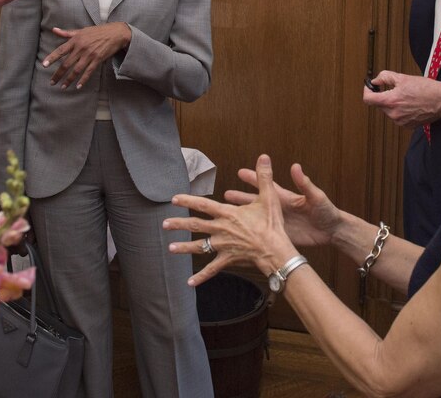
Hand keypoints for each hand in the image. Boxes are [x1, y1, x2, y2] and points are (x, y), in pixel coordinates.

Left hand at [42, 22, 130, 89]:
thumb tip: (54, 30)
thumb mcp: (81, 30)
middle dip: (58, 74)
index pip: (61, 50)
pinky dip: (83, 80)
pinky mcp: (98, 60)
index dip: (52, 57)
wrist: (115, 33)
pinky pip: (89, 72)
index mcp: (75, 40)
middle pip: (66, 64)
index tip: (44, 65)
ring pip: (76, 70)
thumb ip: (67, 33)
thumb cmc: (97, 31)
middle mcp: (81, 48)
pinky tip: (78, 86)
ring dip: (69, 80)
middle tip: (52, 82)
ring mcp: (89, 55)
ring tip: (62, 87)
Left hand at [164, 155, 298, 287]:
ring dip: (184, 248)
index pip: (203, 204)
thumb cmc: (272, 225)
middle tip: (164, 224)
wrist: (276, 250)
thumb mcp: (269, 198)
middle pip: (195, 225)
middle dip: (179, 224)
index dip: (187, 201)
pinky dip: (201, 276)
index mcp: (227, 214)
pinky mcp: (228, 259)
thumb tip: (264, 157)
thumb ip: (264, 177)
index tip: (174, 199)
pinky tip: (190, 283)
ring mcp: (223, 245)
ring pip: (199, 246)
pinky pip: (212, 269)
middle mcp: (221, 229)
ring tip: (170, 248)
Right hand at [225, 161, 340, 247]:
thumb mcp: (316, 196)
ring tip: (229, 215)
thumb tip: (295, 167)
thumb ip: (304, 184)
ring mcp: (278, 223)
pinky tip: (242, 236)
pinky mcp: (281, 236)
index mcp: (285, 197)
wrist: (333, 232)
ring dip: (244, 216)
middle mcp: (279, 209)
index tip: (240, 172)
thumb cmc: (327, 211)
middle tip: (225, 195)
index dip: (253, 178)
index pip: (266, 186)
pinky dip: (253, 234)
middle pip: (256, 202)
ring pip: (256, 219)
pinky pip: (264, 234)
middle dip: (241, 198)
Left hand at [361, 70, 440, 128]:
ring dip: (393, 104)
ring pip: (389, 111)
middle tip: (396, 89)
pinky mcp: (407, 126)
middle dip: (385, 96)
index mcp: (390, 101)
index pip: (368, 99)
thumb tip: (375, 81)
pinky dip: (401, 111)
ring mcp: (400, 122)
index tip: (370, 87)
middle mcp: (393, 114)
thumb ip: (385, 77)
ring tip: (407, 97)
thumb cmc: (425, 89)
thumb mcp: (403, 78)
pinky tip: (411, 105)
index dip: (367, 91)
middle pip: (380, 105)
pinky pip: (398, 117)